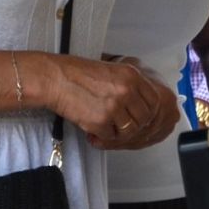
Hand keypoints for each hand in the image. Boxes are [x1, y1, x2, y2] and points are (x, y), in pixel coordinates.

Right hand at [46, 54, 181, 149]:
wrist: (55, 79)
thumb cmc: (78, 74)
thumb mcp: (112, 71)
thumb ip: (130, 86)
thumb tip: (143, 106)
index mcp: (132, 75)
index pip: (154, 101)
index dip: (147, 112)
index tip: (137, 116)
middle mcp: (126, 90)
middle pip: (144, 119)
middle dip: (133, 125)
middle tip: (119, 125)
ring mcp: (114, 106)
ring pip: (129, 130)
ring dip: (118, 133)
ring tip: (105, 127)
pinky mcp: (100, 121)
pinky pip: (110, 136)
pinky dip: (102, 136)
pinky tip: (92, 130)